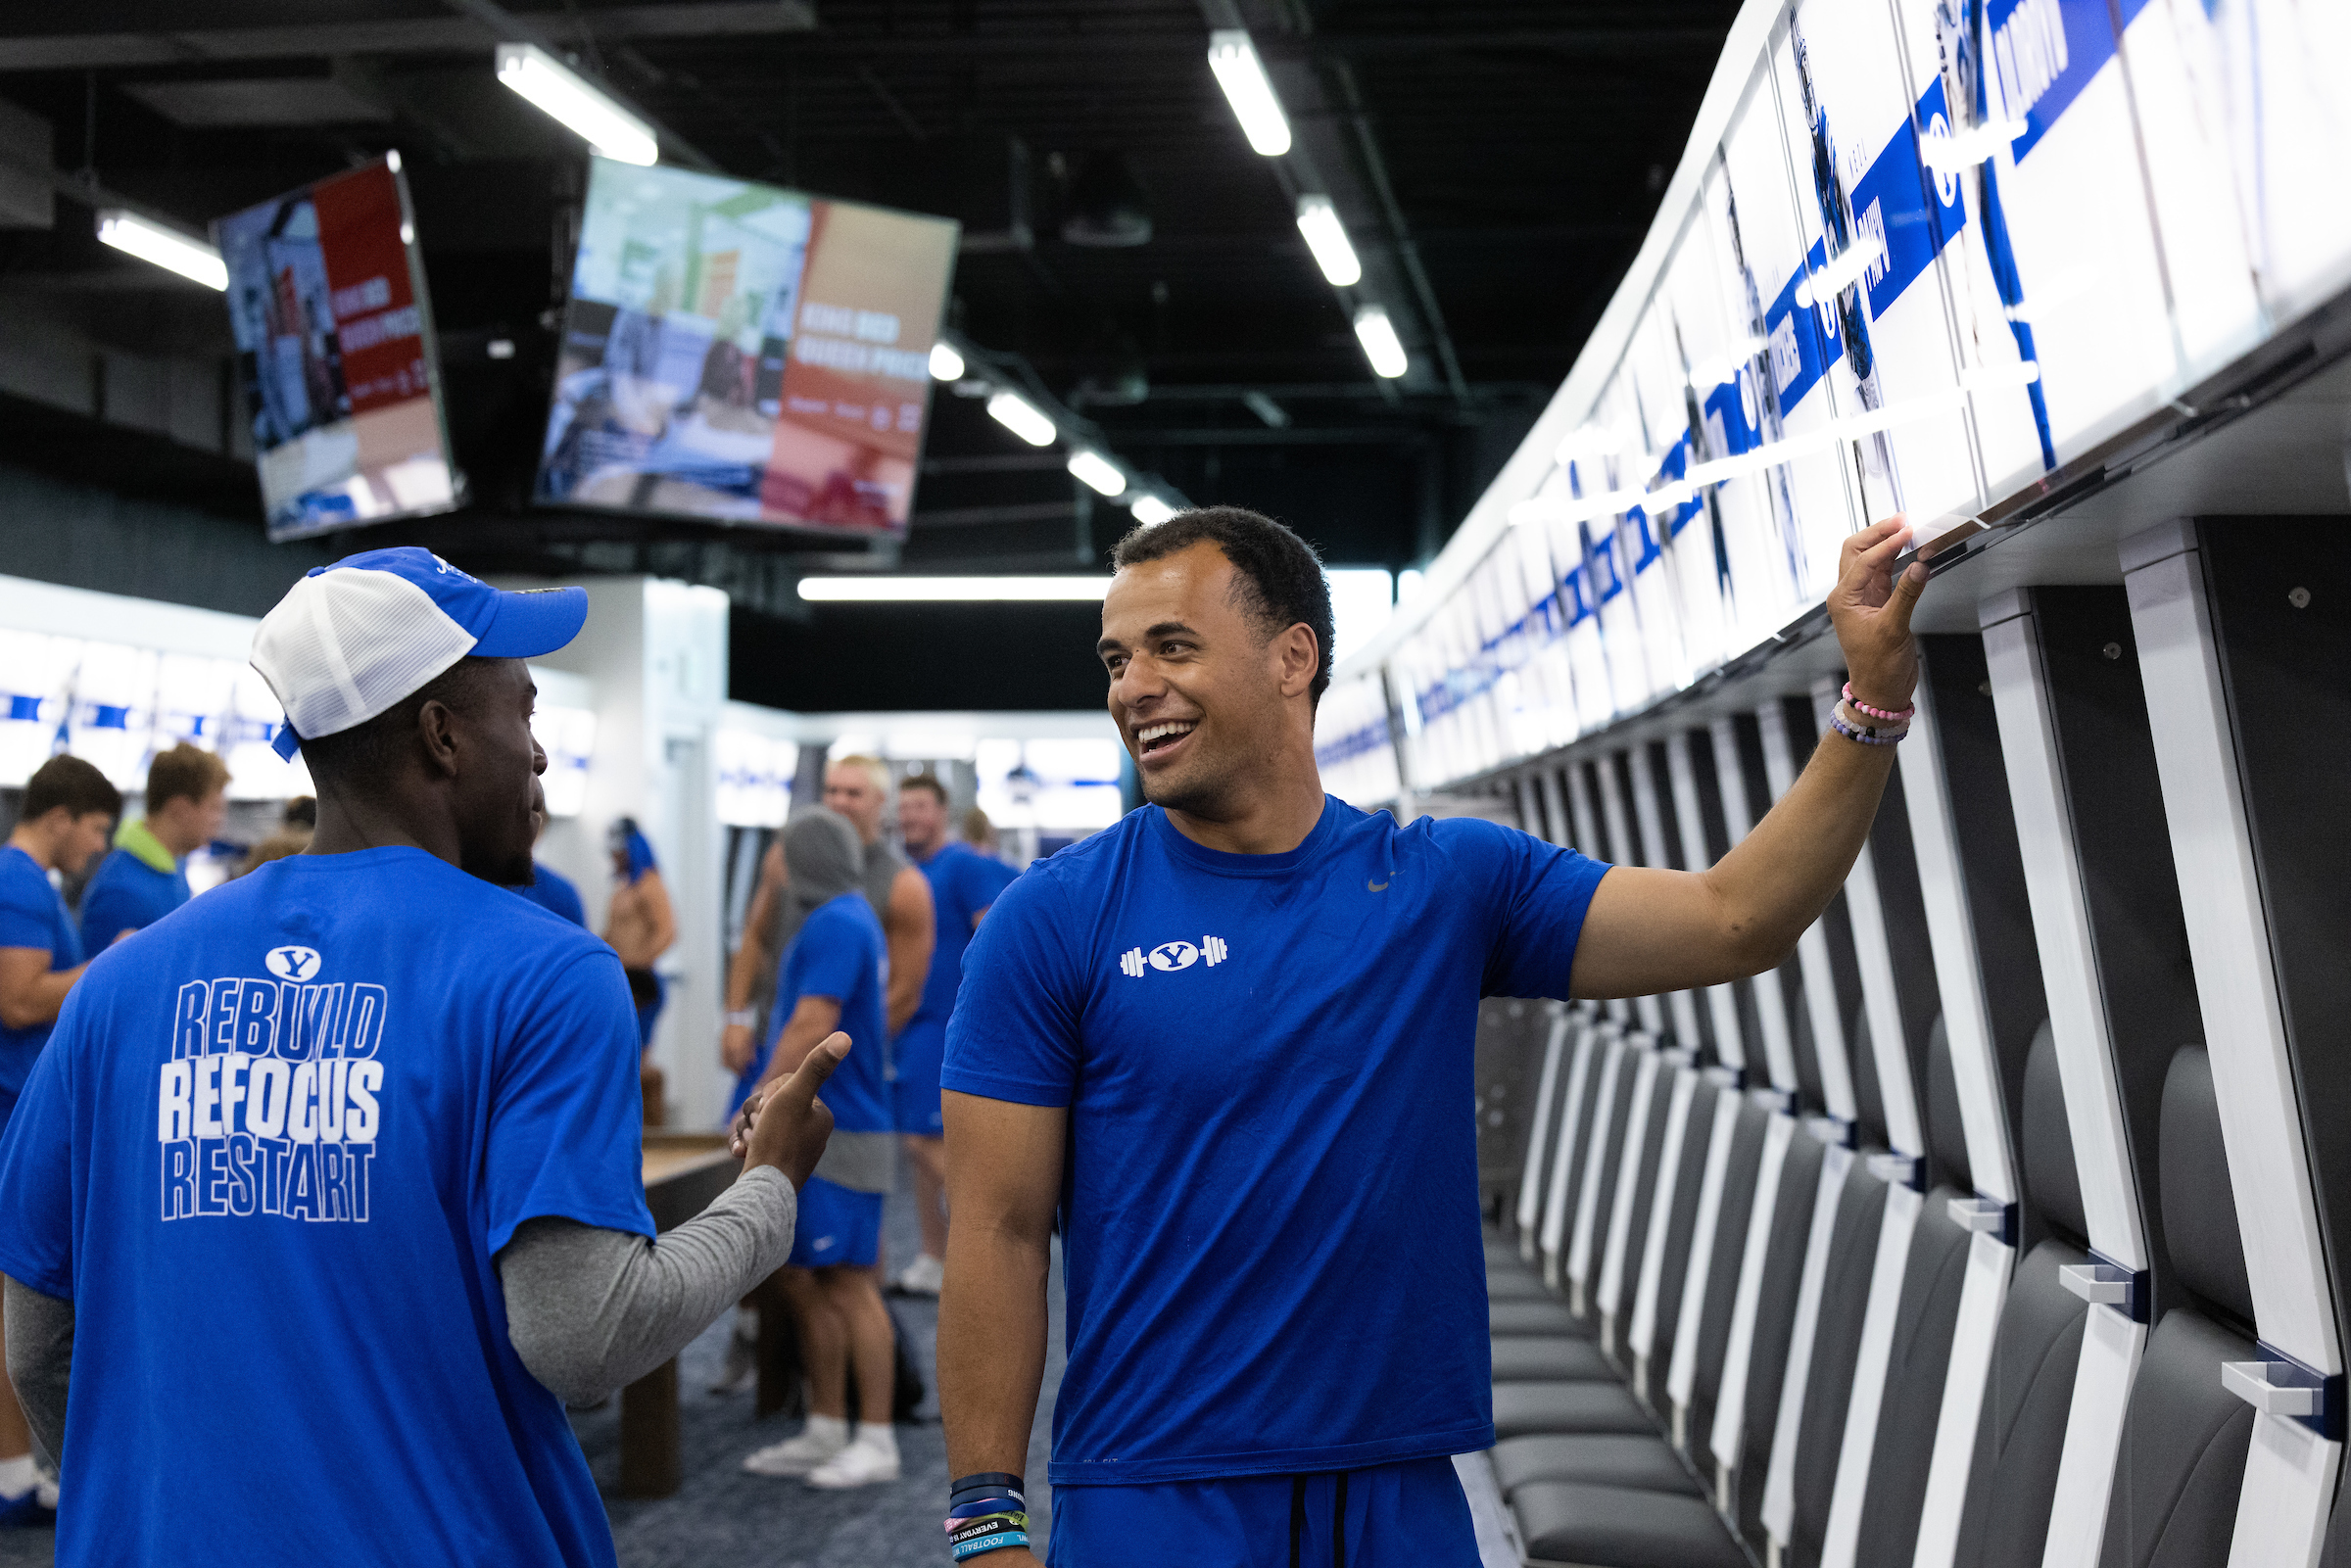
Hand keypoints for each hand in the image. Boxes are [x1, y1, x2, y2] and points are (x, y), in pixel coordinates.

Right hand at [721, 1021, 754, 1073]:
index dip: (744, 1072)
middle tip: (742, 1075)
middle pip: (732, 1065)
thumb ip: (751, 1052)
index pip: (740, 1064)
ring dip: (730, 1069)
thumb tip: (753, 1063)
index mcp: (739, 1047)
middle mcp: (730, 1048)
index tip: (747, 1076)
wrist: (734, 1018)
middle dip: (737, 1072)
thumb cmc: (744, 1028)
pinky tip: (730, 1065)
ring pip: (724, 1063)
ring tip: (735, 1072)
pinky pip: (721, 1058)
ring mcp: (723, 1047)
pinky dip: (725, 1063)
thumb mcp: (751, 1040)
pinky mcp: (720, 1045)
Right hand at [739, 1031, 847, 1188]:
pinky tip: (741, 1152)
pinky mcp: (777, 1164)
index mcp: (821, 1115)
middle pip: (772, 1104)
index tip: (770, 1110)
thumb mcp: (795, 1095)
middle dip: (756, 1112)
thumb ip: (816, 1065)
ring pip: (760, 1122)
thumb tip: (845, 1037)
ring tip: (750, 1143)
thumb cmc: (778, 1141)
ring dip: (748, 1128)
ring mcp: (794, 1150)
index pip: (786, 1086)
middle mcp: (812, 1133)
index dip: (770, 1093)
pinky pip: (756, 1142)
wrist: (763, 1191)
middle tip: (758, 1127)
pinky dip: (746, 1143)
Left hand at [1827, 514, 1926, 712]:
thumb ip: (1906, 595)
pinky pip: (1885, 572)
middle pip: (1857, 551)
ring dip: (1886, 542)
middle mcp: (1848, 595)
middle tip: (1903, 520)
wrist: (1881, 691)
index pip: (1863, 560)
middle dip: (1878, 533)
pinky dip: (1896, 558)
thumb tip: (1920, 566)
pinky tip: (1910, 549)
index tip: (1909, 530)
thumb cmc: (1879, 667)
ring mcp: (1863, 597)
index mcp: (1843, 599)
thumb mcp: (1894, 630)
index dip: (1886, 543)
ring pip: (1870, 558)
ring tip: (1908, 528)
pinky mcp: (1878, 602)